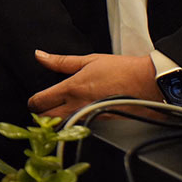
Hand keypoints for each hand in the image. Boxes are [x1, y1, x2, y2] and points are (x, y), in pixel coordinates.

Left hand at [28, 50, 162, 119]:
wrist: (149, 84)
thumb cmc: (122, 70)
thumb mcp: (88, 60)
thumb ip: (60, 61)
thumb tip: (39, 55)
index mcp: (72, 88)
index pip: (40, 102)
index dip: (32, 102)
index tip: (34, 100)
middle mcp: (78, 106)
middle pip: (47, 118)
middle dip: (40, 114)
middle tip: (42, 107)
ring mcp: (89, 117)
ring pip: (62, 124)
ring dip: (55, 120)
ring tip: (57, 111)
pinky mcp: (101, 123)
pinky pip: (79, 126)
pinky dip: (73, 122)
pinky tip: (76, 114)